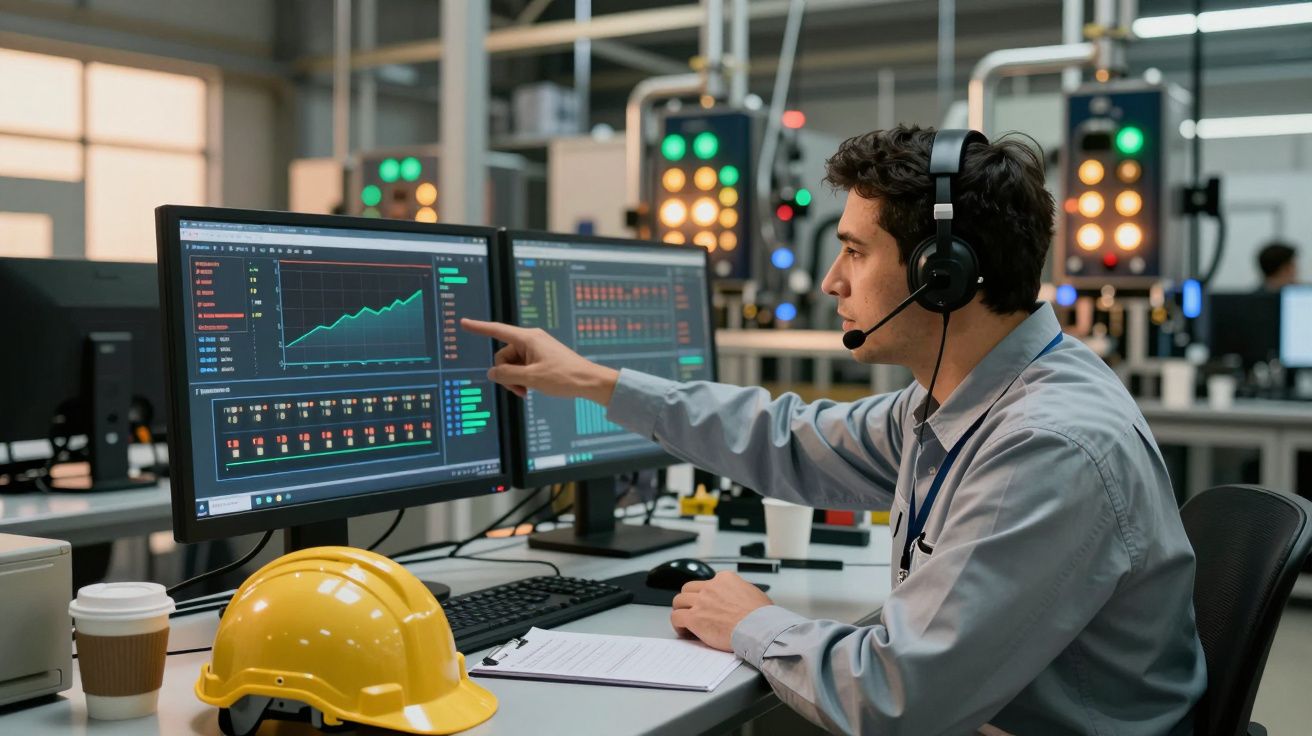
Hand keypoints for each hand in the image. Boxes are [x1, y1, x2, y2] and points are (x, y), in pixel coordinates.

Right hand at [461, 318, 619, 403]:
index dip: (479, 327)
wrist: (588, 382)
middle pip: (503, 356)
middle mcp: (530, 340)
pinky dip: (523, 378)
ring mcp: (536, 349)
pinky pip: (522, 366)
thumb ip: (507, 375)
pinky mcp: (541, 357)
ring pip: (512, 364)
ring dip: (515, 379)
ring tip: (528, 391)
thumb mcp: (531, 378)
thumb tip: (491, 373)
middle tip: (520, 389)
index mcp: (527, 338)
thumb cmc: (563, 377)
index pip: (497, 330)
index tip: (464, 322)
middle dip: (506, 374)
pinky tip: (532, 388)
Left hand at [670, 571, 772, 651]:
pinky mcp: (695, 618)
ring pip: (679, 601)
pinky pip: (677, 617)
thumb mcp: (753, 593)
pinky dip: (678, 624)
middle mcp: (711, 587)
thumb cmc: (762, 616)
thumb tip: (739, 597)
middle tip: (692, 611)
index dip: (705, 595)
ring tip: (685, 621)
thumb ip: (740, 591)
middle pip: (689, 589)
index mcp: (725, 579)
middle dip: (689, 600)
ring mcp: (701, 602)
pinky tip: (684, 631)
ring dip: (681, 610)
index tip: (707, 604)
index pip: (707, 583)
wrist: (759, 628)